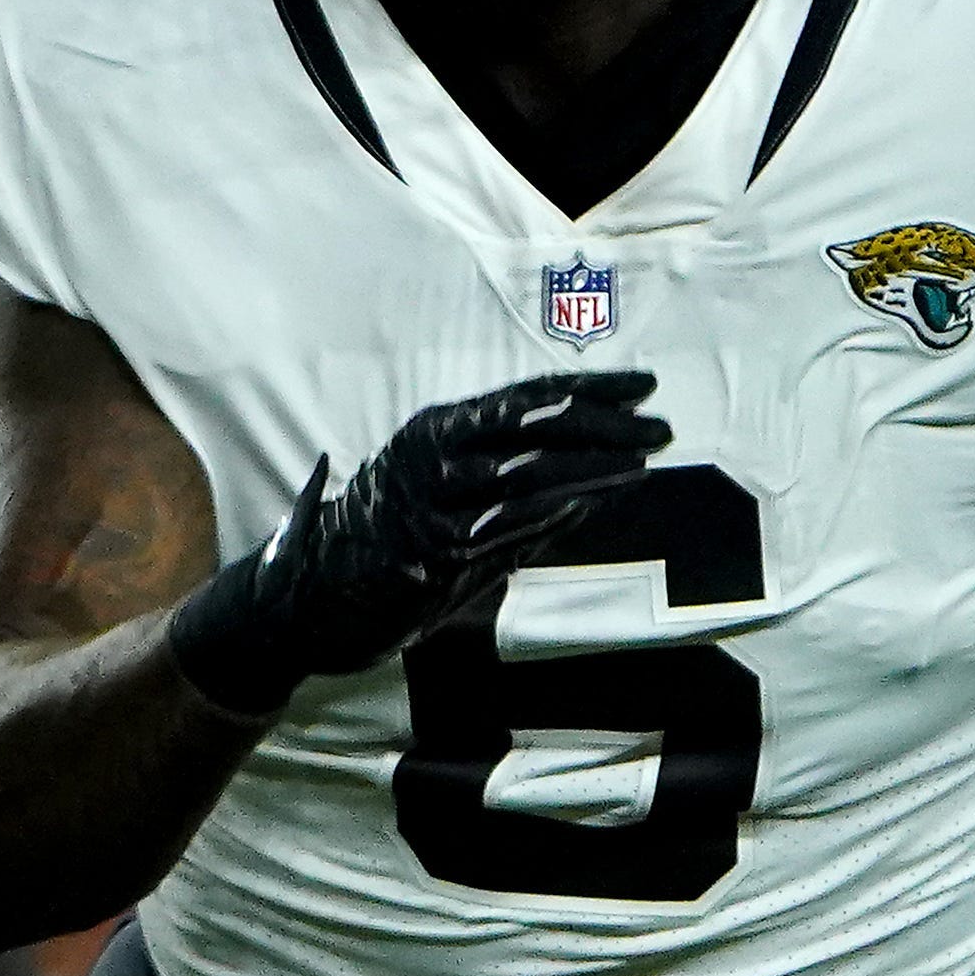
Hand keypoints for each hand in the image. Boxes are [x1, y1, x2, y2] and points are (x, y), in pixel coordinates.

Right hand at [165, 371, 669, 716]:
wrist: (315, 590)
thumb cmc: (390, 537)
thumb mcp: (452, 493)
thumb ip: (515, 483)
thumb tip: (600, 474)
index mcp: (438, 428)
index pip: (526, 399)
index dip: (590, 389)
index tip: (645, 385)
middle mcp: (433, 453)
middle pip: (530, 428)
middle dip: (602, 426)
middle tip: (659, 426)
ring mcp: (431, 501)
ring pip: (522, 475)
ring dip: (588, 470)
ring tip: (640, 464)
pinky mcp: (431, 549)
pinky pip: (502, 527)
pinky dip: (549, 514)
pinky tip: (589, 504)